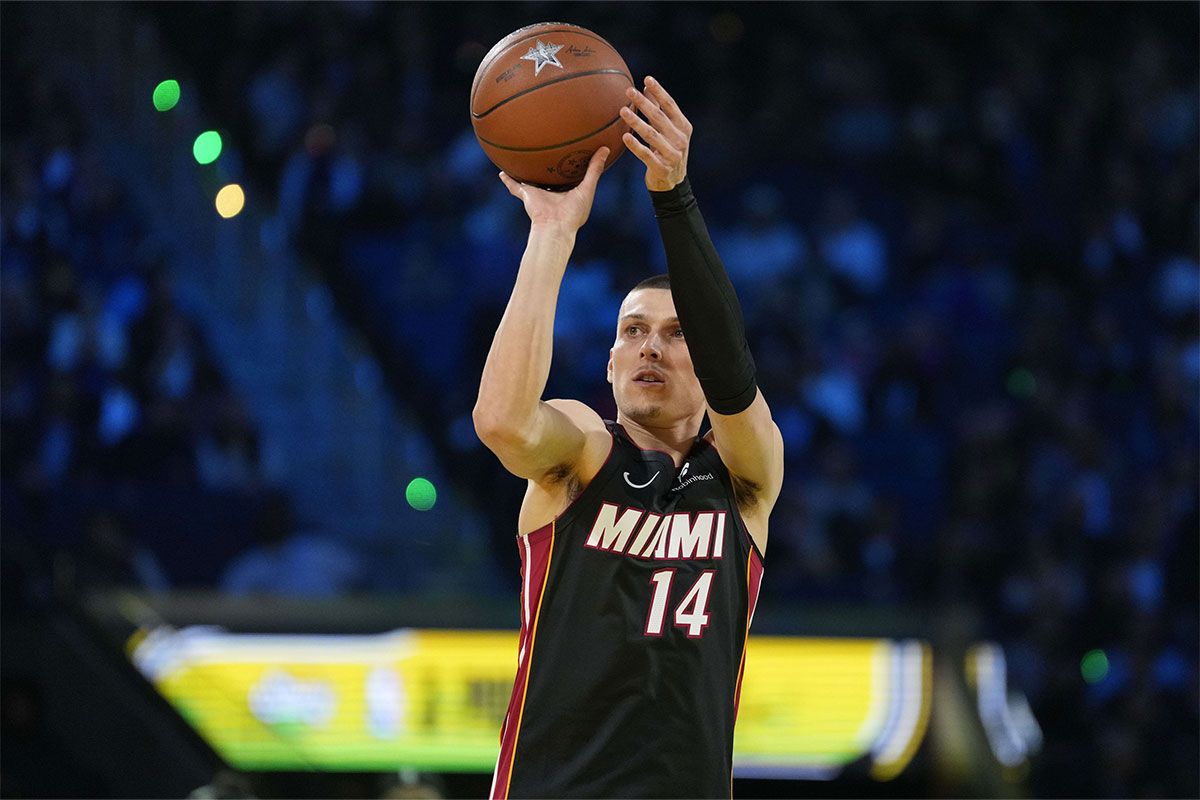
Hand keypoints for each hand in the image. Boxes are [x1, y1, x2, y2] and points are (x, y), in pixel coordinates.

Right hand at [499, 147, 609, 232]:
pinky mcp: (527, 195)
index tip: (571, 152)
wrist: (556, 227)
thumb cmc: (574, 212)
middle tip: (546, 151)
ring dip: (525, 171)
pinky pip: (514, 186)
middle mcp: (551, 191)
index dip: (569, 164)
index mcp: (567, 191)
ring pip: (530, 179)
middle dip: (547, 166)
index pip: (567, 175)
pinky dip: (508, 180)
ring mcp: (538, 193)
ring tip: (520, 159)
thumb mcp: (588, 187)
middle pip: (548, 175)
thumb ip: (595, 169)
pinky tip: (501, 172)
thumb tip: (605, 148)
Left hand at [620, 76, 692, 191]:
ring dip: (636, 122)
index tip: (646, 79)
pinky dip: (635, 145)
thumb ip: (658, 110)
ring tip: (622, 111)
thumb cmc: (668, 151)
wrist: (673, 183)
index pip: (670, 105)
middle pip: (659, 117)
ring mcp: (672, 154)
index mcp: (683, 127)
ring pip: (651, 135)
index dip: (659, 91)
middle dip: (644, 103)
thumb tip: (646, 87)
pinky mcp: (662, 168)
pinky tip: (625, 136)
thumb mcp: (668, 131)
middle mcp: (680, 139)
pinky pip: (646, 154)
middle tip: (629, 91)